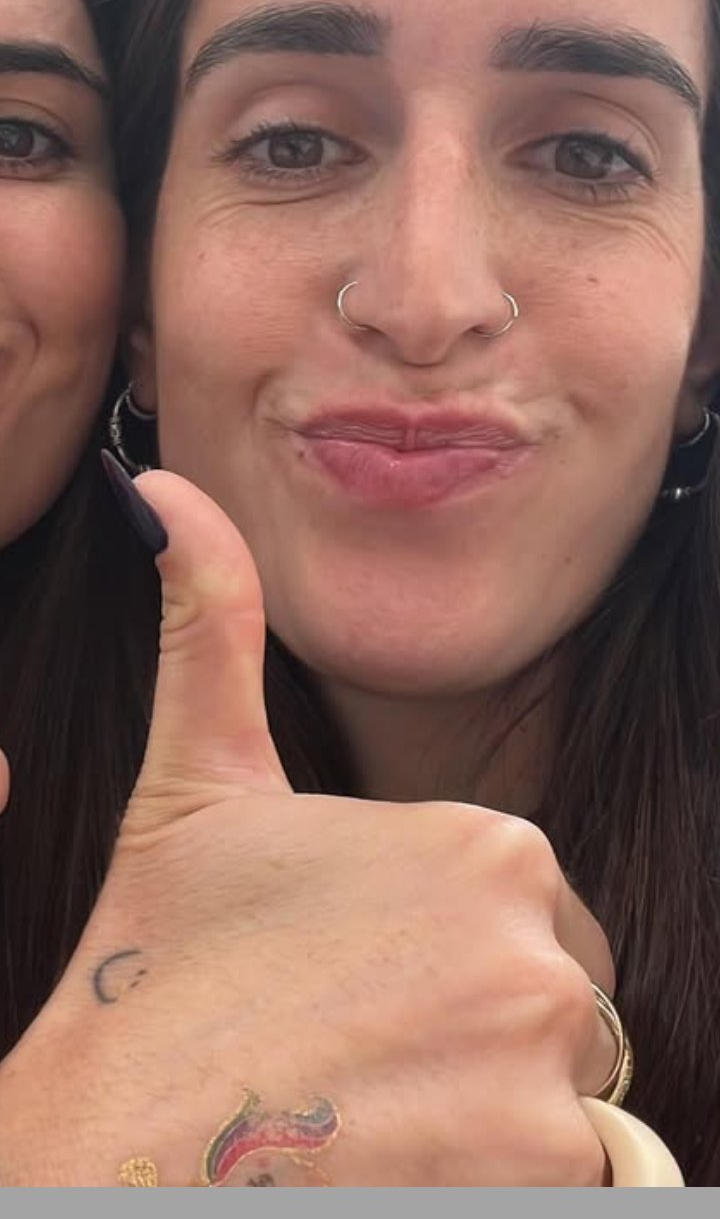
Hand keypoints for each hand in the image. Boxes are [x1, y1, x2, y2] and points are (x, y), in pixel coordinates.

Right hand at [0, 471, 614, 1185]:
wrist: (119, 1151)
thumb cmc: (161, 970)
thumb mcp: (196, 786)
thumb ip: (210, 628)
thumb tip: (163, 495)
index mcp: (486, 844)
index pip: (516, 907)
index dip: (436, 950)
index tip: (348, 980)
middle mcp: (539, 950)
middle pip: (551, 998)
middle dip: (471, 1028)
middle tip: (354, 1055)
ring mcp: (548, 1077)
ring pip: (559, 1089)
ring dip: (485, 1109)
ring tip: (373, 1113)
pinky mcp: (540, 1179)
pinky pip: (566, 1174)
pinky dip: (496, 1174)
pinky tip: (403, 1161)